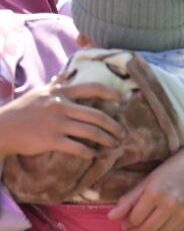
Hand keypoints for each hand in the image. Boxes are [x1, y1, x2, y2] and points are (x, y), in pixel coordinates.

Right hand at [0, 82, 121, 159]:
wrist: (1, 128)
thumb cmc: (22, 111)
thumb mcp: (39, 93)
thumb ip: (55, 85)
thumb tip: (64, 75)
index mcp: (59, 92)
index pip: (91, 88)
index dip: (110, 93)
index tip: (122, 99)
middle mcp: (60, 105)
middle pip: (98, 115)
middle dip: (114, 126)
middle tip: (123, 134)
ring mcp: (56, 123)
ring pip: (92, 132)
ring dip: (107, 140)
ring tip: (114, 145)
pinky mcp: (51, 140)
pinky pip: (78, 148)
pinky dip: (89, 153)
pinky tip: (93, 155)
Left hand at [108, 148, 183, 230]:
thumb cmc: (169, 172)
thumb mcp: (146, 182)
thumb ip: (128, 200)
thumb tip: (111, 217)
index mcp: (154, 193)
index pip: (136, 217)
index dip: (127, 223)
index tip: (122, 224)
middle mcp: (169, 205)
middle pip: (147, 228)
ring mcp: (181, 213)